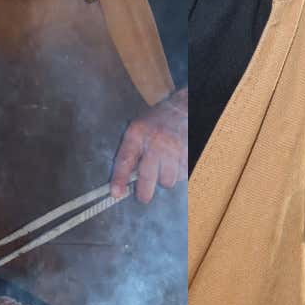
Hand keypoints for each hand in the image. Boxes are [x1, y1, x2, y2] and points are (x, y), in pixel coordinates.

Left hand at [110, 89, 187, 203]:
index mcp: (138, 134)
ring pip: (167, 180)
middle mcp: (155, 141)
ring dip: (166, 178)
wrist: (182, 108)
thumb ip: (130, 152)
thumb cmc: (157, 121)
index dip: (119, 179)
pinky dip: (179, 173)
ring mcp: (174, 148)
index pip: (125, 160)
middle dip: (144, 192)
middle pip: (147, 177)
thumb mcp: (138, 129)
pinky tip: (176, 162)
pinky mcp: (188, 154)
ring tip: (165, 167)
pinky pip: (182, 176)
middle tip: (143, 196)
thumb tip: (122, 181)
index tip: (116, 193)